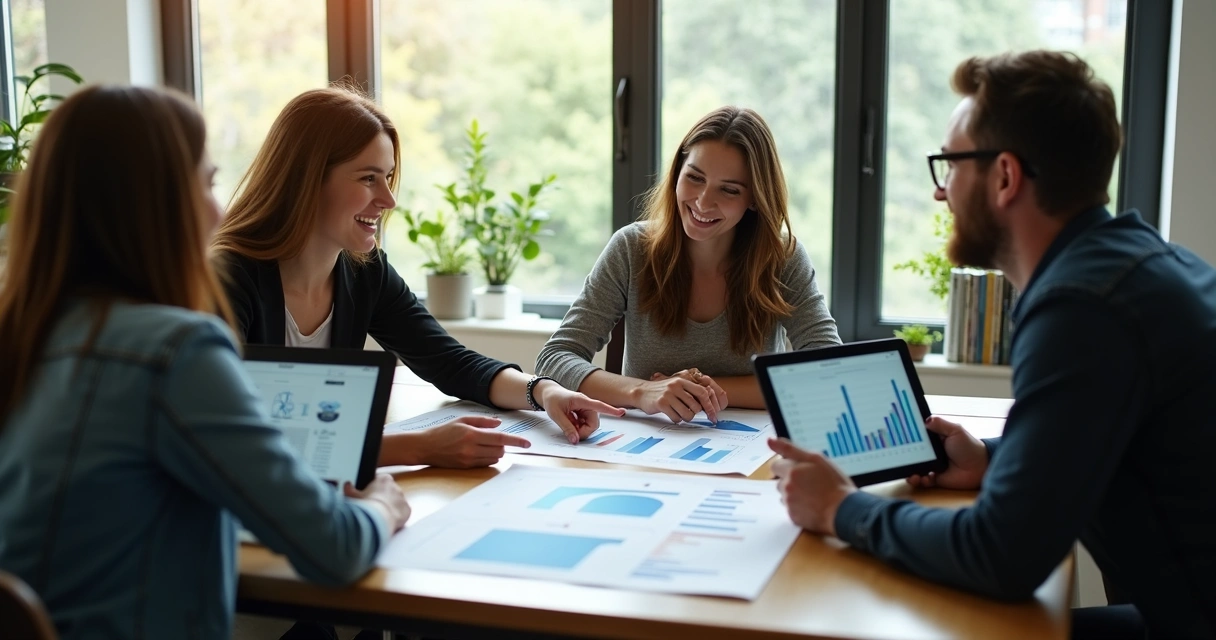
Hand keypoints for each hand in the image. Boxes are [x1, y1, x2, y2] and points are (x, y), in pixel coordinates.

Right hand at [344, 473, 409, 531]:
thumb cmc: (366, 505)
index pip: (381, 480)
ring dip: (391, 507)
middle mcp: (396, 486)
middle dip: (384, 498)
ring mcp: (403, 498)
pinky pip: (403, 512)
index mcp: (384, 479)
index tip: (370, 495)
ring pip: (397, 502)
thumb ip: (350, 489)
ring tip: (380, 515)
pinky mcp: (407, 510)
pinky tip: (388, 520)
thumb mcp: (353, 496)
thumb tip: (347, 485)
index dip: (375, 489)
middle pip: (390, 492)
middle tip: (374, 507)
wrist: (378, 518)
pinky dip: (397, 516)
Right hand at [416, 416, 530, 467]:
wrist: (425, 447)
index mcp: (472, 434)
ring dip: (495, 452)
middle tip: (493, 439)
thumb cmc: (443, 431)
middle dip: (502, 445)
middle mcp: (471, 448)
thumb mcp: (462, 420)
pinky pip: (485, 464)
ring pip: (494, 458)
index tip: (527, 444)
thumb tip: (499, 424)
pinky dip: (488, 458)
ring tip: (483, 445)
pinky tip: (478, 452)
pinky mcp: (466, 467)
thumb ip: (483, 421)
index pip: (500, 439)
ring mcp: (469, 460)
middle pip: (499, 450)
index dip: (516, 441)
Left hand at [535, 381, 625, 443]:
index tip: (621, 413)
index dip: (610, 410)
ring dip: (581, 430)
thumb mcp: (556, 415)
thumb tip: (575, 440)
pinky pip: (585, 424)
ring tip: (568, 425)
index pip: (599, 405)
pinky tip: (570, 423)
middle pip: (593, 423)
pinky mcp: (583, 414)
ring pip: (590, 425)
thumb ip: (566, 428)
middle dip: (584, 431)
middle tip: (572, 434)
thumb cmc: (552, 399)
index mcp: (581, 400)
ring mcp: (585, 410)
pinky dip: (578, 428)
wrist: (548, 393)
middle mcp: (586, 405)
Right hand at [651, 368, 728, 418]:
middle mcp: (676, 386)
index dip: (709, 405)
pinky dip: (676, 419)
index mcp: (682, 381)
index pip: (702, 393)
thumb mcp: (676, 386)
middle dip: (694, 413)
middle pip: (696, 406)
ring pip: (687, 414)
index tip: (713, 416)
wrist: (642, 392)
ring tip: (679, 414)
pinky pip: (676, 418)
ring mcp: (668, 395)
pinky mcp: (661, 404)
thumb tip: (707, 405)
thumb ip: (690, 392)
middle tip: (689, 414)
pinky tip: (671, 414)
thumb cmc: (662, 392)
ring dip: (685, 418)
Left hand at [768, 438, 855, 536]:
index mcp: (791, 471)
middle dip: (791, 481)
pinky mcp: (793, 517)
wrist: (844, 510)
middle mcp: (786, 487)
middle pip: (780, 481)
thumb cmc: (834, 483)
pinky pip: (791, 509)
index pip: (775, 466)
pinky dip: (798, 507)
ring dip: (794, 494)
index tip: (800, 471)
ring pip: (785, 495)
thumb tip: (770, 440)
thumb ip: (790, 449)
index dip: (787, 467)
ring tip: (813, 495)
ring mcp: (789, 503)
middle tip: (811, 483)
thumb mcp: (816, 459)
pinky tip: (812, 506)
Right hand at [905, 416, 988, 489]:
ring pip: (914, 468)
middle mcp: (930, 452)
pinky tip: (920, 479)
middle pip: (911, 453)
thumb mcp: (956, 430)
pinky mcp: (934, 479)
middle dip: (903, 456)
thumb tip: (925, 420)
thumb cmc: (969, 447)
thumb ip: (941, 424)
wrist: (980, 467)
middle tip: (898, 458)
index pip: (915, 437)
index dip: (906, 437)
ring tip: (911, 474)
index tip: (896, 437)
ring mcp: (931, 466)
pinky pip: (922, 481)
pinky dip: (919, 480)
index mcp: (933, 439)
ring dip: (909, 471)